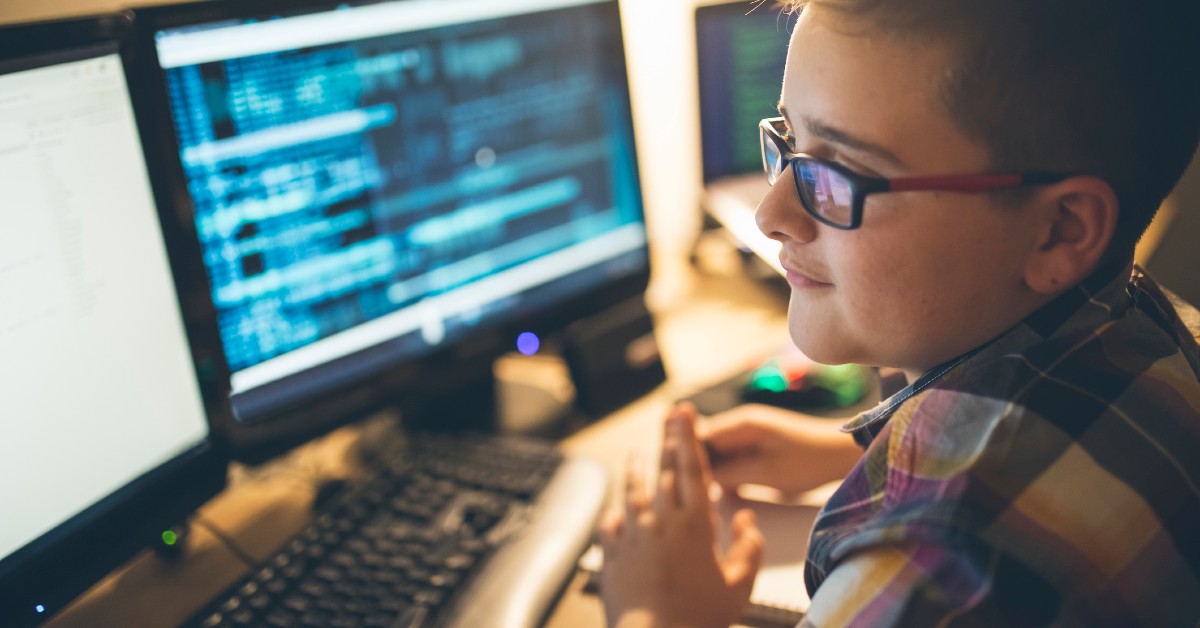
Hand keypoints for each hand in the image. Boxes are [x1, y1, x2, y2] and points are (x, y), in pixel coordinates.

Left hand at [598, 403, 764, 627]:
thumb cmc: (700, 617)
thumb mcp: (739, 586)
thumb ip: (749, 548)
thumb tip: (748, 519)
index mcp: (696, 525)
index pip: (693, 469)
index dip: (688, 437)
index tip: (684, 413)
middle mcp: (662, 522)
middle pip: (664, 471)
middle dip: (666, 440)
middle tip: (666, 416)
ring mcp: (634, 535)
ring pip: (633, 491)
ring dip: (635, 468)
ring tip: (635, 452)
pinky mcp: (612, 554)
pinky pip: (610, 525)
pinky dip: (614, 514)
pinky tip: (615, 510)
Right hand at [700, 404, 861, 496]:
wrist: (843, 454)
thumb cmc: (808, 462)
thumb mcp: (767, 472)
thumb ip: (731, 473)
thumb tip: (700, 479)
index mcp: (742, 423)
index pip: (698, 435)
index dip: (685, 456)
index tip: (677, 481)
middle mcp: (741, 423)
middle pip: (706, 443)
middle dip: (698, 466)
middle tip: (692, 494)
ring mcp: (750, 432)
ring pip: (719, 452)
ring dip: (714, 471)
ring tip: (708, 495)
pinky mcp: (759, 444)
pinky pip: (734, 456)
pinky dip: (730, 472)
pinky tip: (730, 492)